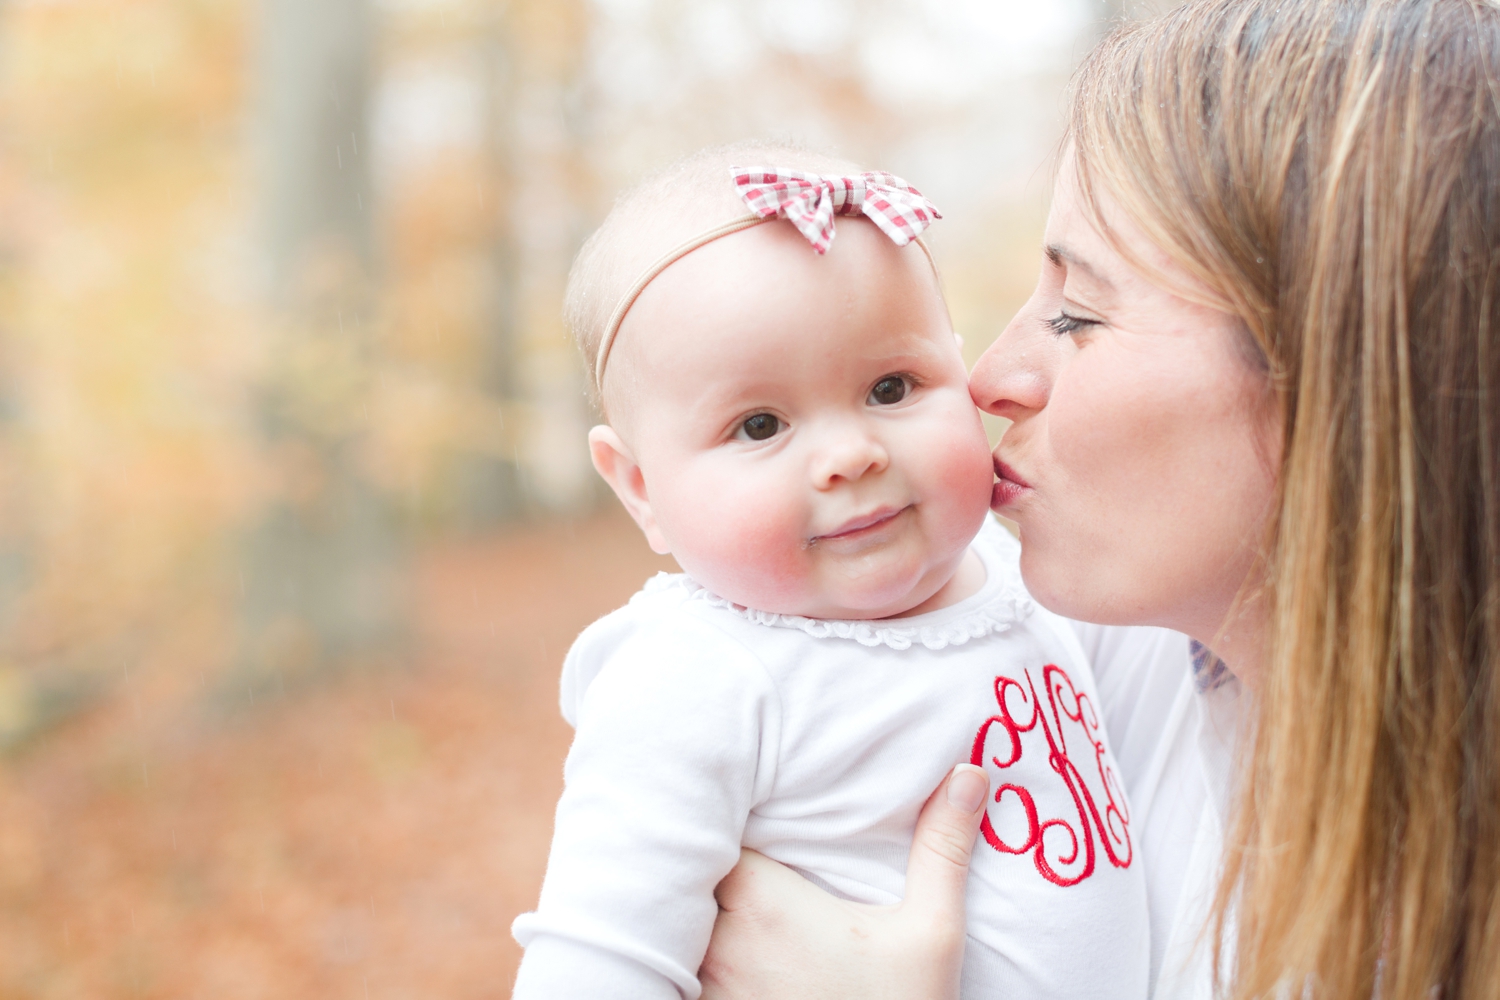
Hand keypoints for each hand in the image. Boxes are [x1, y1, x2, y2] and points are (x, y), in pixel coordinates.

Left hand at [699, 763, 988, 999]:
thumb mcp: (931, 932)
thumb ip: (943, 849)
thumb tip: (970, 772)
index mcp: (764, 904)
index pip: (709, 831)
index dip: (716, 812)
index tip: (737, 803)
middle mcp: (718, 942)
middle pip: (683, 873)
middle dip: (701, 855)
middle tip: (725, 838)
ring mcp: (703, 987)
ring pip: (671, 924)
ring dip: (687, 907)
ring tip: (708, 890)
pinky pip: (675, 973)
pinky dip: (684, 956)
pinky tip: (716, 952)